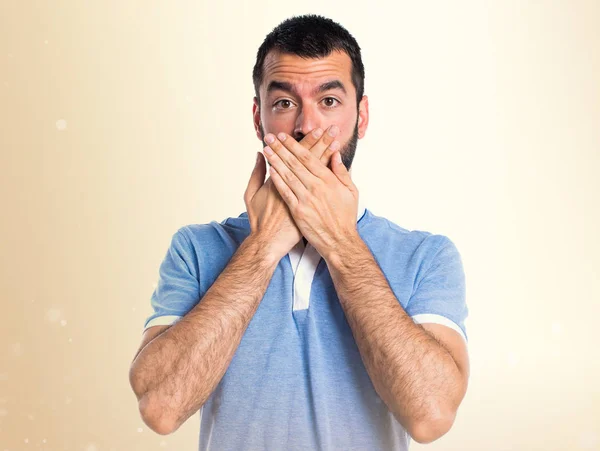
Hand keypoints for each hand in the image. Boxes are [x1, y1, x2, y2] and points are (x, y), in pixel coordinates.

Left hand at [261, 127, 358, 261]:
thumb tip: (336, 155)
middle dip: (281, 148)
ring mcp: (305, 199)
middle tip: (270, 137)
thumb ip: (342, 172)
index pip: (308, 157)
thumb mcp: (351, 192)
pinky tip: (269, 170)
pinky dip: (277, 180)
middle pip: (294, 163)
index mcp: (328, 180)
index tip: (284, 136)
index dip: (294, 145)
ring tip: (266, 149)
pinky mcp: (298, 210)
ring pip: (287, 175)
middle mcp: (316, 187)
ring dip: (275, 160)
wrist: (339, 241)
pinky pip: (285, 192)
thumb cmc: (345, 217)